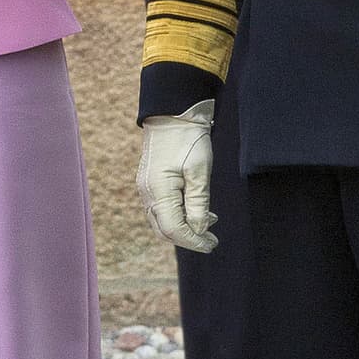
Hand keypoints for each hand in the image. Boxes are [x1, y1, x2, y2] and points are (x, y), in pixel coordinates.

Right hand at [136, 102, 216, 252]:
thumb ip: (198, 203)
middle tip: (211, 241)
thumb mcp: (200, 171)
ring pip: (162, 220)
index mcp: (158, 191)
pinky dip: (179, 215)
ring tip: (209, 225)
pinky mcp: (150, 182)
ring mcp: (146, 188)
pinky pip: (161, 208)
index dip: (193, 241)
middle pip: (165, 229)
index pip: (174, 229)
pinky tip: (197, 211)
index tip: (212, 244)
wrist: (173, 113)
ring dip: (184, 227)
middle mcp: (147, 193)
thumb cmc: (188, 139)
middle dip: (188, 238)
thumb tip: (199, 229)